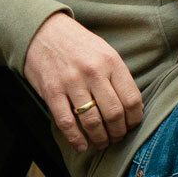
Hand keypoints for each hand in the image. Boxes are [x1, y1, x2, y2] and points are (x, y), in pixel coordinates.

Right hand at [23, 10, 144, 154]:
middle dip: (118, 133)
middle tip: (116, 138)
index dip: (134, 119)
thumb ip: (118, 77)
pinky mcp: (52, 91)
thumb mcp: (104, 51)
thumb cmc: (78, 44)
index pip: (132, 99)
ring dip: (99, 139)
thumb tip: (133, 108)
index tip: (131, 126)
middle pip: (114, 114)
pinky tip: (82, 145)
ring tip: (101, 142)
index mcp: (111, 61)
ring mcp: (71, 82)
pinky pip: (67, 122)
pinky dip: (76, 139)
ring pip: (92, 122)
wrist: (43, 31)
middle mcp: (93, 72)